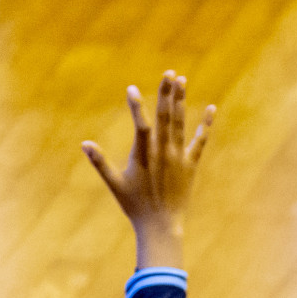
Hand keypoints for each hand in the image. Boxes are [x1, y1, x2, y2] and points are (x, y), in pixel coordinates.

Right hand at [82, 71, 214, 265]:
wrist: (161, 225)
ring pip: (181, 123)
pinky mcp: (191, 164)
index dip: (136, 106)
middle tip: (170, 72)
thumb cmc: (135, 205)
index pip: (140, 124)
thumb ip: (100, 162)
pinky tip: (211, 108)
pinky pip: (201, 141)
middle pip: (165, 116)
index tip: (131, 88)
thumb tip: (84, 144)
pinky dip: (206, 125)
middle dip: (167, 93)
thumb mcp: (114, 183)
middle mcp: (163, 152)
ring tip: (182, 80)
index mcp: (143, 154)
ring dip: (181, 101)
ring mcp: (179, 157)